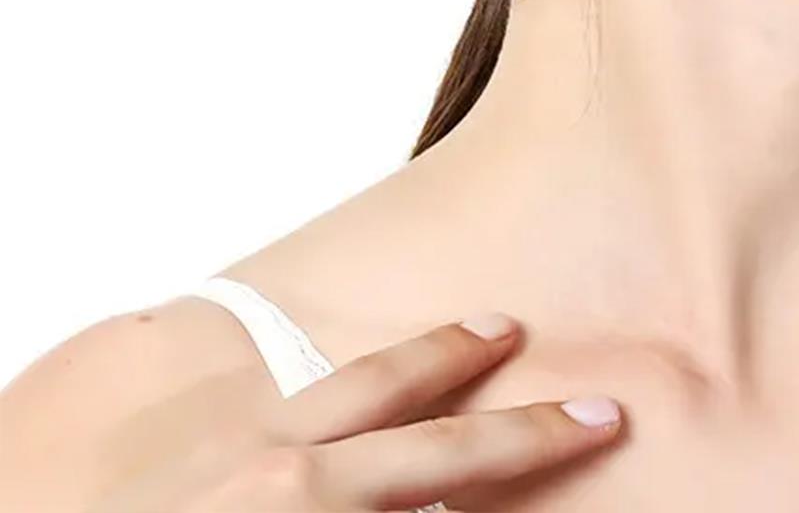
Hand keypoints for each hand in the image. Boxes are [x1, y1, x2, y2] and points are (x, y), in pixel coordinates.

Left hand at [93, 312, 623, 510]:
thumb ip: (345, 505)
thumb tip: (423, 502)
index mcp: (299, 510)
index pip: (443, 477)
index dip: (525, 459)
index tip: (592, 432)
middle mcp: (281, 469)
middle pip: (428, 432)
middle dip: (517, 424)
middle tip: (591, 404)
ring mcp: (231, 432)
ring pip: (359, 380)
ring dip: (434, 357)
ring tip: (493, 330)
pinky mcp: (180, 410)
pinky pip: (271, 370)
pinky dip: (326, 366)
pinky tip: (348, 359)